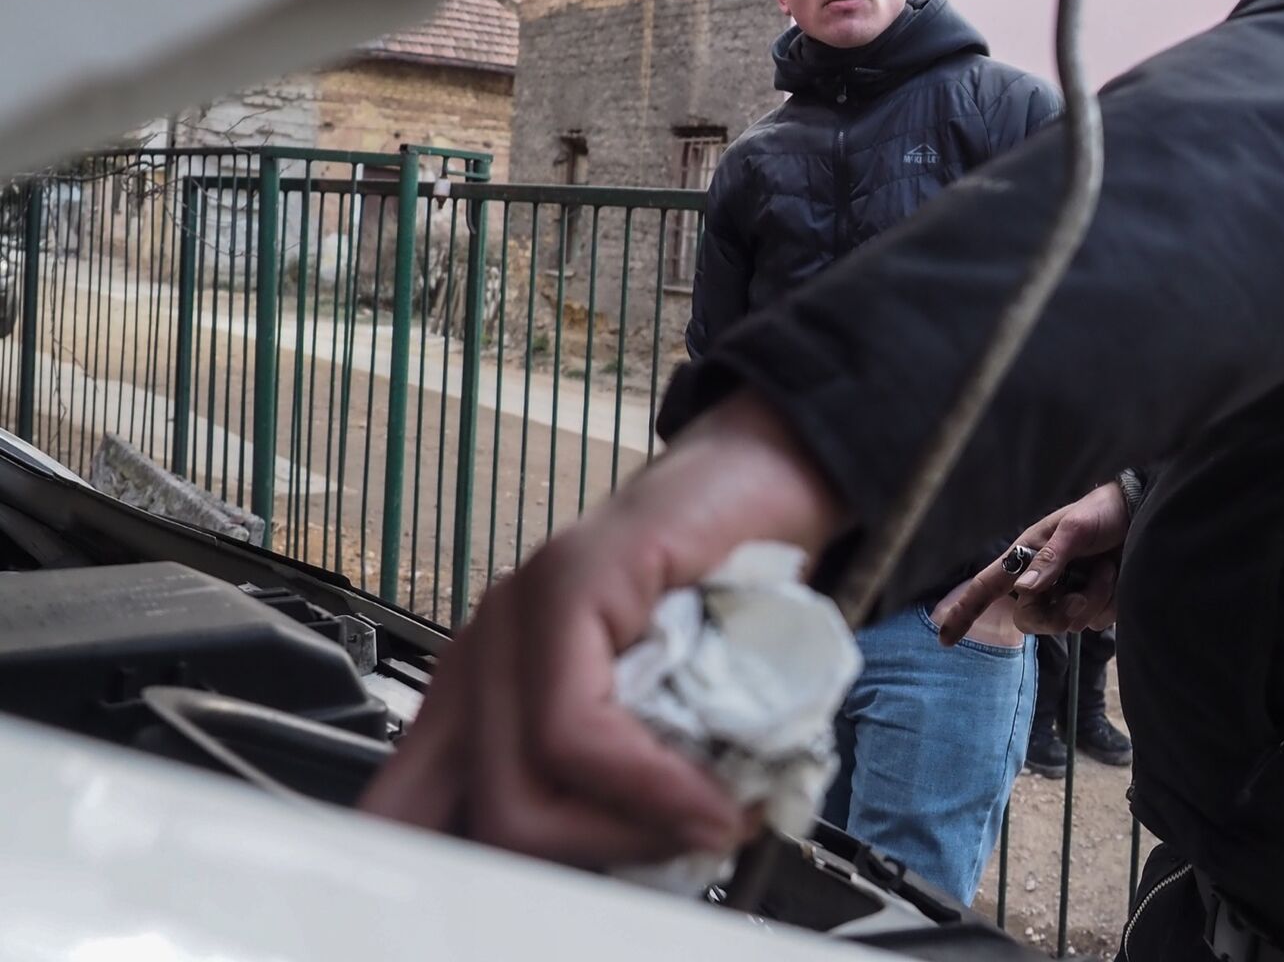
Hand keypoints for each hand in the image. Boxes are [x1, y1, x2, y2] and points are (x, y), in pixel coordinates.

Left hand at [359, 391, 847, 865]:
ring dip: (632, 836)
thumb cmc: (725, 595)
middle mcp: (484, 652)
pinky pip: (579, 733)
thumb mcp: (658, 715)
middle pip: (480, 823)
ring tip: (712, 822)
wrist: (771, 479)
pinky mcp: (570, 582)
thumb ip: (611, 786)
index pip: (405, 815)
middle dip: (587, 868)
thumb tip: (606, 890)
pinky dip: (656, 788)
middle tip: (679, 856)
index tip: (523, 913)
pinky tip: (714, 795)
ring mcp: (520, 612)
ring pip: (519, 789)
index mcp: (483, 690)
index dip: (446, 878)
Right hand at [934, 482, 1127, 643]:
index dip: (965, 610)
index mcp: (1027, 556)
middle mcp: (1043, 578)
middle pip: (1030, 618)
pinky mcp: (1093, 603)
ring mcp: (1068, 593)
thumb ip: (1051, 557)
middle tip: (1081, 598)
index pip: (987, 586)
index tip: (946, 639)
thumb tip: (1025, 588)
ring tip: (1106, 570)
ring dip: (1091, 601)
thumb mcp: (1075, 528)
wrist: (1142, 515)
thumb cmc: (1102, 511)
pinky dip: (1107, 604)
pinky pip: (1093, 623)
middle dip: (1056, 615)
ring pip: (1066, 624)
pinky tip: (1115, 577)